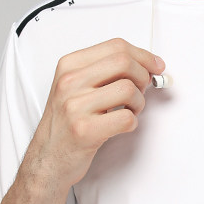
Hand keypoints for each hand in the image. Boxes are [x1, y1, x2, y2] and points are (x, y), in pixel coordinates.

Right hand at [33, 37, 164, 186]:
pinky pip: (126, 118)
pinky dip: (132, 123)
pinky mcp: (85, 130)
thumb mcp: (76, 87)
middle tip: (143, 90)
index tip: (155, 65)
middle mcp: (69, 82)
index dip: (143, 55)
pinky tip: (122, 125)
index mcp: (69, 66)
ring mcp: (75, 106)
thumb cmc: (66, 123)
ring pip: (128, 89)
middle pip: (124, 62)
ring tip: (129, 111)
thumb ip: (105, 71)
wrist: (48, 157)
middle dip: (143, 76)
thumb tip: (145, 64)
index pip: (116, 46)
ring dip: (139, 102)